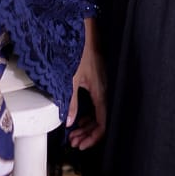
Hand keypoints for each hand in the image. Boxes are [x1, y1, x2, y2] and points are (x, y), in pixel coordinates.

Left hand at [67, 18, 105, 149]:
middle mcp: (105, 92)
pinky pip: (96, 104)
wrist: (85, 31)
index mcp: (101, 93)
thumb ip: (71, 102)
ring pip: (98, 113)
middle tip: (73, 141)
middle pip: (101, 121)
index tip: (80, 144)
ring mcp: (102, 86)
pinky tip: (79, 117)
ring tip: (74, 133)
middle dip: (87, 134)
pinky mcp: (98, 81)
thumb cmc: (80, 51)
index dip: (93, 138)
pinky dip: (88, 114)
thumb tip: (69, 122)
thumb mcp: (71, 79)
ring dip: (86, 125)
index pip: (103, 124)